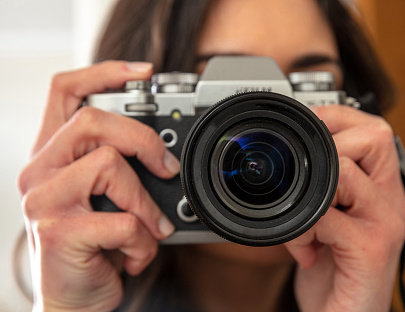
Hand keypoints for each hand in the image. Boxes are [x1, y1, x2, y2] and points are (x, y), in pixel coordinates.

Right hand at [17, 61, 178, 310]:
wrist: (69, 301)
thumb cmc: (92, 247)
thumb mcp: (102, 200)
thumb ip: (117, 168)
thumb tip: (164, 150)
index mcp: (51, 155)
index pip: (66, 91)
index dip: (104, 72)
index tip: (144, 72)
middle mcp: (39, 170)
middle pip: (93, 121)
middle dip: (144, 141)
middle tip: (166, 168)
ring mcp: (44, 200)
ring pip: (110, 166)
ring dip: (145, 202)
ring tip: (150, 227)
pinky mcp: (57, 231)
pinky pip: (122, 221)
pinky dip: (144, 241)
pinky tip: (135, 256)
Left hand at [285, 105, 404, 311]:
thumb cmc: (335, 273)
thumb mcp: (330, 223)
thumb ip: (324, 192)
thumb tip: (293, 162)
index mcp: (383, 191)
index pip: (374, 130)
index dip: (336, 119)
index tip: (306, 134)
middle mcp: (393, 202)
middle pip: (374, 136)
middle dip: (329, 146)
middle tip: (305, 179)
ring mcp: (386, 224)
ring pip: (346, 172)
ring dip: (311, 193)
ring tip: (305, 226)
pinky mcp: (372, 250)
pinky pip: (330, 216)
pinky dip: (305, 229)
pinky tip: (308, 250)